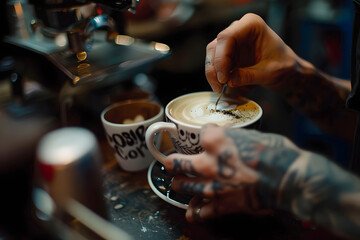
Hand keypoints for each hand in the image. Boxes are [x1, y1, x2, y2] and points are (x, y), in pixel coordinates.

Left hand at [163, 124, 300, 222]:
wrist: (287, 179)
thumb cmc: (275, 153)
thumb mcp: (254, 135)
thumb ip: (235, 136)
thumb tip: (230, 135)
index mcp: (215, 140)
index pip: (200, 133)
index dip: (204, 134)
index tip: (207, 135)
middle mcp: (207, 163)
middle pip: (176, 163)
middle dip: (172, 163)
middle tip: (171, 163)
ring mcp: (211, 186)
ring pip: (183, 187)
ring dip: (180, 185)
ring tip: (178, 184)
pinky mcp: (222, 205)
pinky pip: (202, 212)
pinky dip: (195, 213)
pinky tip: (191, 212)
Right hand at [205, 13, 298, 91]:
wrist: (287, 72)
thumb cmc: (283, 66)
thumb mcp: (269, 74)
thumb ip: (249, 76)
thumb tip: (230, 80)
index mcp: (252, 25)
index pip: (227, 37)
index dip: (221, 58)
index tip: (224, 78)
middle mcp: (238, 30)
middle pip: (215, 47)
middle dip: (215, 68)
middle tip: (220, 86)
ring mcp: (232, 42)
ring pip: (212, 56)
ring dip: (213, 74)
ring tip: (220, 88)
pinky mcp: (228, 54)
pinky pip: (215, 64)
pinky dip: (217, 76)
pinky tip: (224, 87)